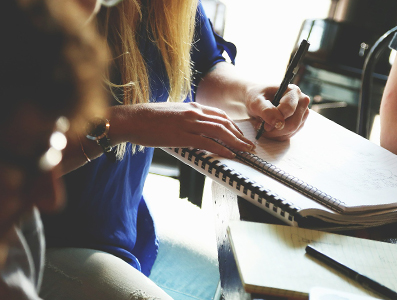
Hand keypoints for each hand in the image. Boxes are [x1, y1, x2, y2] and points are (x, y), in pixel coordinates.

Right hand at [111, 102, 254, 157]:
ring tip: (246, 151)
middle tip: (249, 145)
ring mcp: (189, 123)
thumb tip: (195, 127)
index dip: (233, 126)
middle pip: (224, 123)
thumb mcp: (172, 113)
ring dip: (236, 142)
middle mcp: (194, 113)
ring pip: (220, 132)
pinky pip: (207, 142)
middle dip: (240, 135)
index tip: (240, 135)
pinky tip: (230, 155)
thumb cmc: (148, 119)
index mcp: (192, 107)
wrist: (132, 119)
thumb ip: (186, 118)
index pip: (219, 115)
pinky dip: (221, 149)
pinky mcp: (182, 136)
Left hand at [246, 83, 309, 140]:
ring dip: (275, 133)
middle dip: (276, 129)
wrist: (257, 99)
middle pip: (293, 124)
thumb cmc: (256, 97)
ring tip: (265, 126)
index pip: (289, 109)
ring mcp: (302, 113)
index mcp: (292, 91)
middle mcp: (301, 101)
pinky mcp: (299, 122)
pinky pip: (290, 135)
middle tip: (263, 127)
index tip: (264, 124)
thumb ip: (266, 111)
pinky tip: (270, 128)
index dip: (276, 119)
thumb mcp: (255, 102)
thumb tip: (278, 123)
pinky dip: (278, 135)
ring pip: (291, 131)